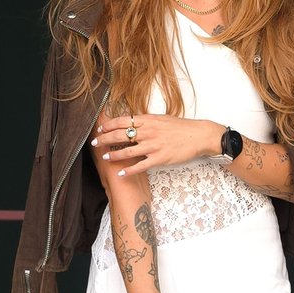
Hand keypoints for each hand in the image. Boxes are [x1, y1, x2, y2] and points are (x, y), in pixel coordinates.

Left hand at [93, 114, 221, 176]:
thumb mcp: (162, 119)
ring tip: (104, 158)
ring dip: (113, 155)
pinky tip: (121, 173)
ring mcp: (153, 146)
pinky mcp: (160, 158)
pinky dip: (129, 170)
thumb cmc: (182, 128)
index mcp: (148, 120)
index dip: (109, 125)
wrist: (199, 135)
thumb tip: (133, 122)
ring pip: (127, 151)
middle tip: (95, 143)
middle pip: (120, 135)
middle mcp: (148, 132)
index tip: (100, 129)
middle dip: (104, 139)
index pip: (123, 120)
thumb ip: (147, 121)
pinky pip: (141, 165)